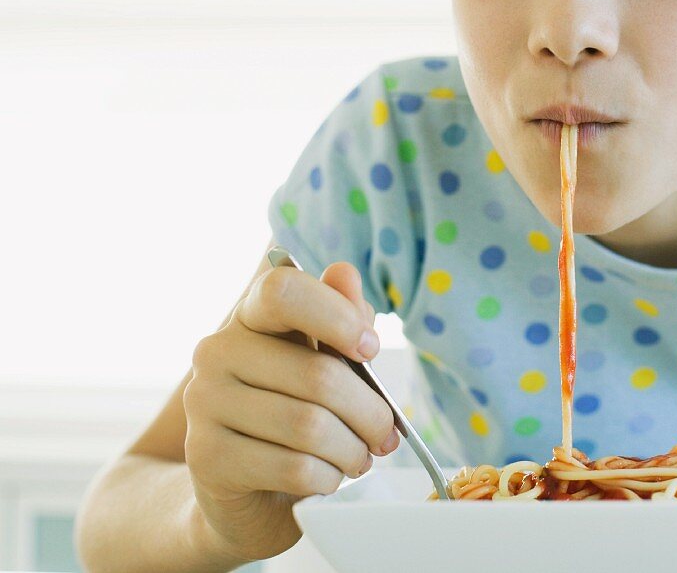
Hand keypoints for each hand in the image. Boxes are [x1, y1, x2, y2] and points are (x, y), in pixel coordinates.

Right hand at [183, 261, 398, 561]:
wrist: (245, 488)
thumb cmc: (296, 411)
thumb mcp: (326, 360)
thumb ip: (341, 316)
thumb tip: (344, 274)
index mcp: (248, 317)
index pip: (284, 291)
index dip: (337, 316)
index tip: (370, 348)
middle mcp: (216, 352)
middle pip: (318, 375)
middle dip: (370, 412)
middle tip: (386, 434)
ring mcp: (205, 403)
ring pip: (310, 426)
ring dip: (352, 450)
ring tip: (361, 458)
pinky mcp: (207, 457)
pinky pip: (294, 467)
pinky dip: (328, 477)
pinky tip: (330, 478)